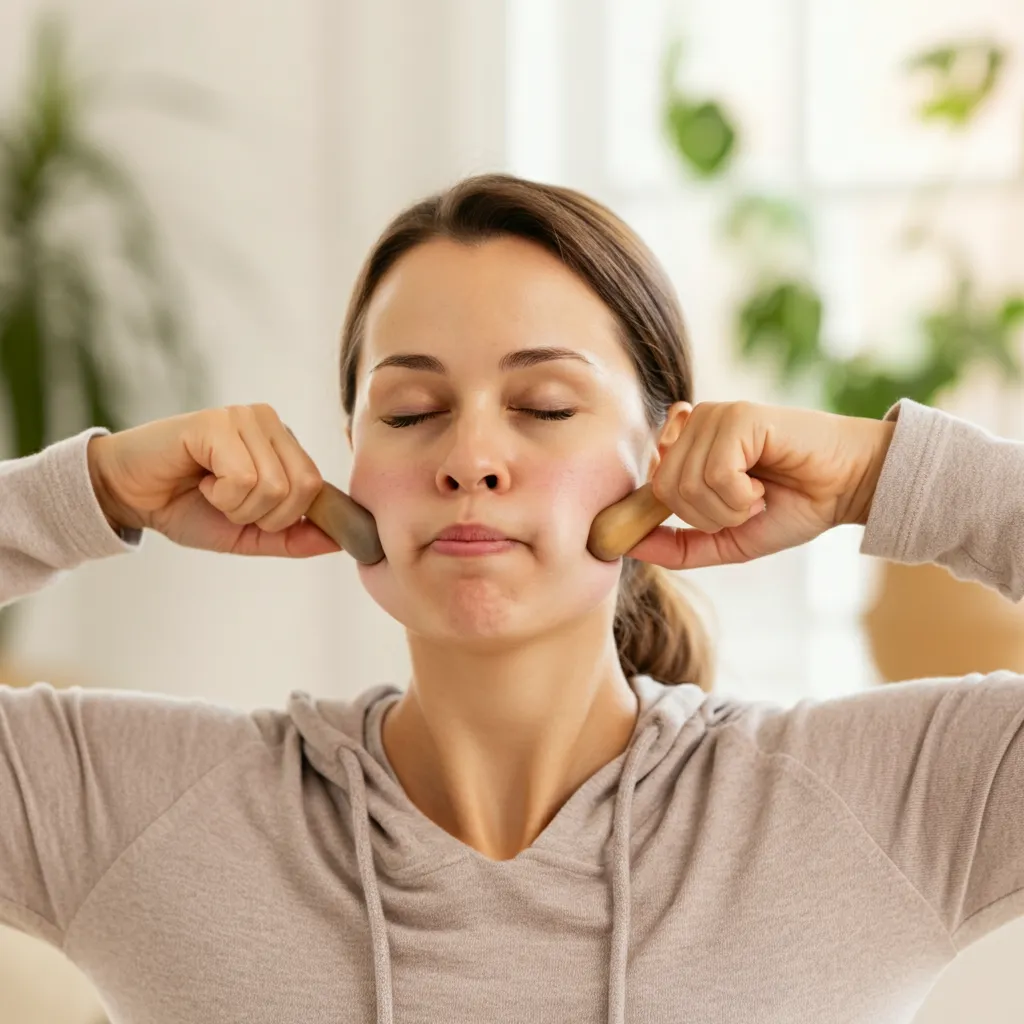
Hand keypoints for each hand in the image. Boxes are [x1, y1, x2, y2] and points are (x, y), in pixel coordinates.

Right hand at [86, 404, 342, 557]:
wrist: (130, 496)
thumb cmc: (188, 507)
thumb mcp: (249, 533)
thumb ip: (294, 537)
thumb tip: (338, 541)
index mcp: (284, 444)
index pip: (317, 488)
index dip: (289, 518)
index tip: (253, 516)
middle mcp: (270, 423)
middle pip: (303, 488)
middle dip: (265, 516)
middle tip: (228, 503)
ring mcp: (245, 418)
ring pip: (274, 486)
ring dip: (238, 506)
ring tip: (211, 490)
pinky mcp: (217, 422)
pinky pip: (243, 478)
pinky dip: (220, 495)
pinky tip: (200, 479)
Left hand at [627, 400, 895, 569]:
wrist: (848, 487)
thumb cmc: (792, 507)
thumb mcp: (726, 539)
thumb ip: (678, 546)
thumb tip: (629, 544)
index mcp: (686, 447)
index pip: (650, 489)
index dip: (686, 514)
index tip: (728, 513)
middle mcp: (694, 426)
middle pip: (665, 490)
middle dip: (710, 516)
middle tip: (748, 505)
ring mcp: (714, 417)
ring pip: (688, 485)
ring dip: (730, 508)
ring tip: (759, 494)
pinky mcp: (738, 416)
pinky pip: (715, 473)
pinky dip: (742, 495)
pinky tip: (764, 484)